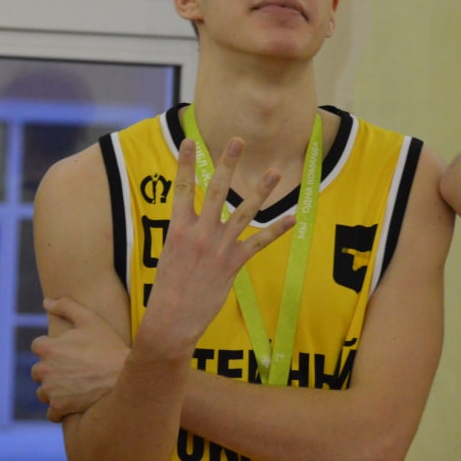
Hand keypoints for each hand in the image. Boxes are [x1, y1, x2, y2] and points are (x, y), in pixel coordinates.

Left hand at [31, 297, 129, 421]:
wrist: (125, 375)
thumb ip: (65, 306)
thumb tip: (46, 302)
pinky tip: (74, 402)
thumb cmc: (108, 346)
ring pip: (43, 392)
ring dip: (54, 390)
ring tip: (75, 386)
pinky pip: (51, 413)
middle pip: (38, 371)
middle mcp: (44, 370)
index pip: (38, 347)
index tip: (70, 351)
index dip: (54, 347)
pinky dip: (60, 409)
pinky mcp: (59, 407)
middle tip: (74, 369)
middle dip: (52, 370)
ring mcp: (51, 391)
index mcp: (47, 348)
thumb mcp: (90, 319)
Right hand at [141, 137, 294, 350]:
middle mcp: (200, 232)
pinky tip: (292, 218)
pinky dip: (277, 230)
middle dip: (228, 163)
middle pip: (217, 190)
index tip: (190, 141)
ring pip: (244, 211)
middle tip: (238, 141)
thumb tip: (192, 224)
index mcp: (178, 228)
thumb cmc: (167, 289)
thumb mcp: (169, 255)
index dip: (186, 163)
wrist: (172, 319)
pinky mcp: (234, 263)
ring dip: (261, 190)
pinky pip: (259, 242)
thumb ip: (184, 235)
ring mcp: (219, 247)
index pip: (182, 188)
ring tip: (274, 172)